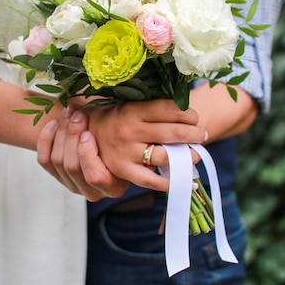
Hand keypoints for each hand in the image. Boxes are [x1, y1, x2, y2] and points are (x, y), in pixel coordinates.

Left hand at [37, 107, 129, 200]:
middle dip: (72, 135)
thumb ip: (113, 131)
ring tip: (68, 112)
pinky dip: (46, 139)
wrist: (105, 141)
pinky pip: (45, 161)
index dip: (87, 154)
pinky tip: (54, 123)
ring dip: (61, 132)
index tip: (87, 133)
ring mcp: (73, 186)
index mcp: (114, 187)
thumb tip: (99, 114)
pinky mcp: (58, 177)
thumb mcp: (121, 138)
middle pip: (72, 166)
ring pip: (57, 161)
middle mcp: (93, 192)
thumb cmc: (119, 138)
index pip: (95, 177)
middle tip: (77, 114)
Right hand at [85, 99, 206, 190]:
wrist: (82, 131)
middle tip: (202, 135)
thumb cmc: (112, 117)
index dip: (189, 114)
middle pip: (173, 132)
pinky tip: (184, 179)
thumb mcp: (128, 104)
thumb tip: (184, 110)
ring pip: (165, 156)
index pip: (171, 110)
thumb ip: (152, 106)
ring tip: (195, 154)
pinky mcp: (123, 170)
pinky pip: (151, 180)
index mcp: (133, 110)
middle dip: (194, 134)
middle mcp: (130, 130)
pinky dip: (170, 181)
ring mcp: (126, 152)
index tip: (194, 118)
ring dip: (187, 155)